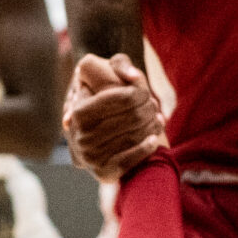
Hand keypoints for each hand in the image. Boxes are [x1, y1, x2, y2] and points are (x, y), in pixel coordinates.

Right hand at [63, 53, 164, 178]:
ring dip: (151, 127)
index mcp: (79, 110)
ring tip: (158, 120)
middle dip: (147, 109)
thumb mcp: (107, 70)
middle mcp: (79, 135)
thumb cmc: (103, 92)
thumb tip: (133, 77)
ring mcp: (89, 156)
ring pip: (134, 137)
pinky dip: (145, 149)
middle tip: (154, 107)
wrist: (93, 129)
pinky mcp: (101, 173)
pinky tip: (153, 140)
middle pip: (132, 117)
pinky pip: (130, 160)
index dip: (140, 92)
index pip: (123, 97)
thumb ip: (120, 63)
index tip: (145, 92)